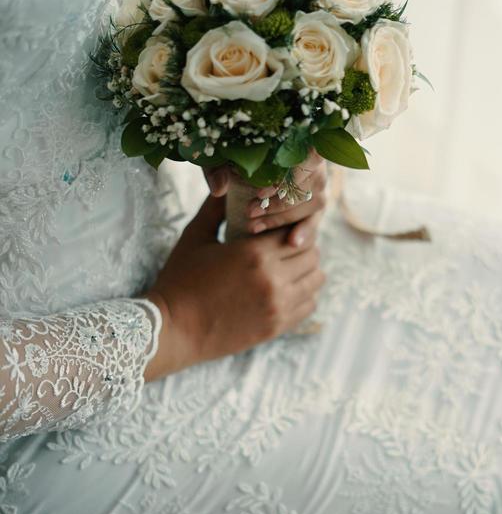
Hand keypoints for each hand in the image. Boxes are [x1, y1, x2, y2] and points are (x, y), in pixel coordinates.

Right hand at [143, 194, 324, 382]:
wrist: (173, 329)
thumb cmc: (180, 280)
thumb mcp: (195, 237)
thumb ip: (215, 209)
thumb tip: (227, 184)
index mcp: (254, 253)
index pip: (295, 229)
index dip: (289, 225)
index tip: (278, 226)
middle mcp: (273, 279)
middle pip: (311, 253)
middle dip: (300, 245)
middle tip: (284, 245)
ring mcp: (278, 306)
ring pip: (316, 278)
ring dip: (306, 269)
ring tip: (288, 266)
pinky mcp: (277, 326)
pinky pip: (309, 305)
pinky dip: (304, 294)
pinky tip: (287, 288)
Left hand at [202, 149, 327, 247]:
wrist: (237, 159)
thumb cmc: (231, 153)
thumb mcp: (218, 155)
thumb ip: (215, 167)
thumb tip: (219, 188)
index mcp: (296, 137)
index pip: (307, 155)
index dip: (286, 176)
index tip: (259, 193)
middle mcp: (313, 159)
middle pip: (311, 182)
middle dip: (279, 202)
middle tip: (250, 213)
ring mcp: (318, 182)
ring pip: (314, 201)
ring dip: (283, 217)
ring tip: (254, 227)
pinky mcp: (315, 203)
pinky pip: (316, 217)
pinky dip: (305, 230)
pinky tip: (292, 242)